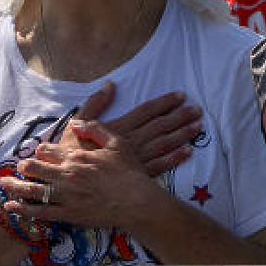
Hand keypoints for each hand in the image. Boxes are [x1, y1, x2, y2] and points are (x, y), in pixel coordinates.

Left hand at [3, 130, 163, 231]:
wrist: (137, 201)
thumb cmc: (129, 172)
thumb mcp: (116, 142)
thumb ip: (94, 129)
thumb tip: (76, 123)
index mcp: (76, 155)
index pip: (48, 150)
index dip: (41, 151)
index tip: (37, 152)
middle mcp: (66, 174)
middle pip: (35, 168)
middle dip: (23, 167)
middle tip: (16, 168)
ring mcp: (66, 195)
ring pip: (32, 190)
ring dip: (15, 186)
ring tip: (3, 185)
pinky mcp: (68, 214)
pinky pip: (41, 212)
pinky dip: (24, 209)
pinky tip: (13, 206)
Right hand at [78, 83, 203, 175]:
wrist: (67, 181)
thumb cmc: (70, 153)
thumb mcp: (77, 124)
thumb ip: (94, 104)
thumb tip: (110, 84)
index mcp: (118, 127)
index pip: (146, 111)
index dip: (165, 102)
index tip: (181, 95)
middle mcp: (130, 141)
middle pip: (160, 126)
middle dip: (180, 116)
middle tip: (198, 109)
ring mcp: (135, 159)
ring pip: (163, 144)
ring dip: (182, 134)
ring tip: (198, 126)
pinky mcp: (136, 175)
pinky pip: (159, 166)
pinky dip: (175, 158)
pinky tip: (188, 151)